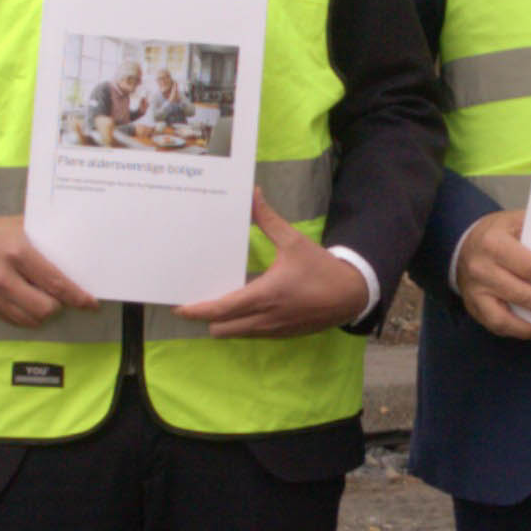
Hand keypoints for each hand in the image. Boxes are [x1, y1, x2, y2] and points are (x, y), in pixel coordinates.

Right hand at [0, 215, 88, 328]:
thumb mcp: (20, 226)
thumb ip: (46, 240)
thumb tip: (77, 253)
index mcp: (18, 252)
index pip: (55, 283)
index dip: (77, 297)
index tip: (91, 303)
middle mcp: (4, 276)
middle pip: (45, 308)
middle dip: (59, 306)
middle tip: (63, 297)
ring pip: (30, 320)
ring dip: (43, 314)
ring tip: (46, 301)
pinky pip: (14, 321)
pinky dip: (27, 317)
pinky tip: (30, 305)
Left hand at [181, 194, 374, 338]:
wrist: (351, 295)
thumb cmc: (320, 268)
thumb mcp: (294, 241)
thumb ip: (268, 220)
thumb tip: (254, 194)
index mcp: (264, 295)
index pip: (220, 310)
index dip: (196, 311)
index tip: (179, 307)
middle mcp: (264, 318)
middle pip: (220, 329)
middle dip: (207, 318)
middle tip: (198, 300)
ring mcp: (272, 331)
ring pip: (235, 335)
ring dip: (223, 323)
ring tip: (216, 303)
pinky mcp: (281, 336)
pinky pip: (250, 335)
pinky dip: (240, 325)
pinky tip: (242, 308)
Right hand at [452, 216, 530, 339]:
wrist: (462, 245)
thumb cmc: (495, 234)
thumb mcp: (514, 222)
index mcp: (494, 244)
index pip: (529, 267)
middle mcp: (482, 269)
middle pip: (521, 295)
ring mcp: (475, 291)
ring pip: (504, 318)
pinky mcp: (473, 306)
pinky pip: (495, 325)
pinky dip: (517, 331)